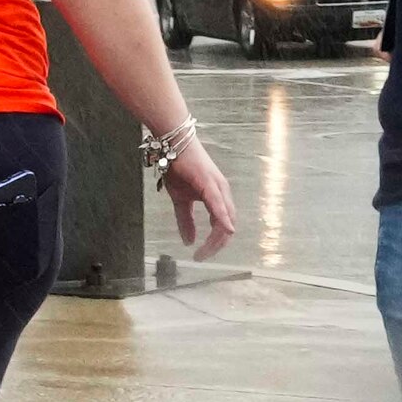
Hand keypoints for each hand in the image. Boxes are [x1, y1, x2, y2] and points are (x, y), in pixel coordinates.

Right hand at [157, 137, 240, 260]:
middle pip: (228, 225)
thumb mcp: (180, 200)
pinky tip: (226, 230)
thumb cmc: (178, 167)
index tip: (201, 255)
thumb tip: (188, 241)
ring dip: (218, 238)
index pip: (222, 226)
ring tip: (206, 251)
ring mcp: (218, 187)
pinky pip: (219, 204)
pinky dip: (223, 218)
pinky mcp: (210, 182)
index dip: (214, 243)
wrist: (173, 144)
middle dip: (217, 245)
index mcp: (217, 197)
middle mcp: (222, 193)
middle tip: (203, 257)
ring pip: (226, 218)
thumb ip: (184, 221)